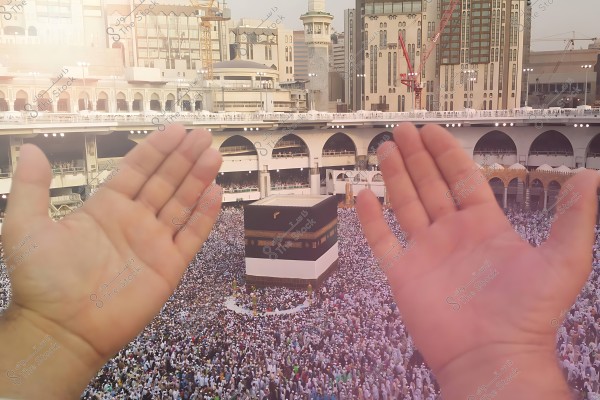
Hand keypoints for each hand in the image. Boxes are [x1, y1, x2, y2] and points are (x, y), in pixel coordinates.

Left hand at [0, 125, 221, 398]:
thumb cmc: (41, 282)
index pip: (137, 170)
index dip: (157, 149)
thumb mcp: (25, 227)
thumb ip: (32, 187)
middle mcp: (133, 221)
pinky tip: (216, 193)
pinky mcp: (168, 266)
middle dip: (184, 158)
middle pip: (165, 181)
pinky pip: (191, 236)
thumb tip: (30, 149)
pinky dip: (205, 216)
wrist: (61, 330)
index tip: (175, 130)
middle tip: (202, 136)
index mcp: (106, 208)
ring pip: (182, 204)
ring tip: (213, 156)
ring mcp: (153, 243)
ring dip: (198, 179)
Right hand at [356, 123, 596, 398]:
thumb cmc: (530, 315)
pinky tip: (365, 196)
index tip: (432, 130)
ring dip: (394, 176)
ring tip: (385, 149)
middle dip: (416, 156)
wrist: (494, 357)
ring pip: (405, 204)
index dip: (446, 152)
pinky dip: (372, 219)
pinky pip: (383, 240)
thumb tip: (589, 177)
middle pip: (429, 184)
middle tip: (402, 130)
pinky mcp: (404, 273)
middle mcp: (452, 234)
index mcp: (484, 225)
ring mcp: (426, 252)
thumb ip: (573, 218)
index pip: (461, 177)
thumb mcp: (563, 261)